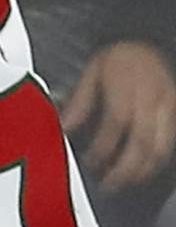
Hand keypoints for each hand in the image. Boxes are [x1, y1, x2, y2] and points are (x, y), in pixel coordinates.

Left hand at [63, 40, 175, 190]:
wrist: (147, 41)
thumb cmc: (117, 57)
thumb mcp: (91, 72)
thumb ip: (80, 102)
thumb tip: (63, 127)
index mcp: (126, 88)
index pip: (116, 124)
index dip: (103, 147)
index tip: (90, 162)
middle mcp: (150, 100)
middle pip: (142, 142)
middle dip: (125, 168)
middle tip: (109, 185)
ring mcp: (168, 107)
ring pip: (161, 147)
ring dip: (143, 170)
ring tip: (126, 183)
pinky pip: (171, 142)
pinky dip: (159, 160)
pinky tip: (145, 170)